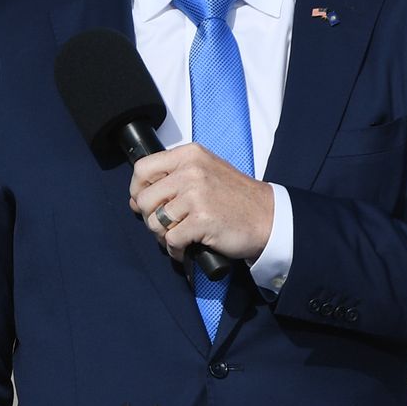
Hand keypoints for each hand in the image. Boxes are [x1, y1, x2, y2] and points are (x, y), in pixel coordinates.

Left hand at [128, 144, 274, 261]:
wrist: (269, 217)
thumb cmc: (237, 198)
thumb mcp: (205, 173)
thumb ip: (173, 179)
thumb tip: (137, 199)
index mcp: (189, 155)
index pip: (142, 168)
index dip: (138, 189)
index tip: (145, 202)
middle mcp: (191, 171)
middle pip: (144, 198)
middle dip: (150, 217)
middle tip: (166, 225)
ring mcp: (196, 195)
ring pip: (154, 220)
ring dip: (162, 235)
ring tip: (178, 237)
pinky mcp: (202, 220)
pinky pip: (171, 240)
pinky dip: (175, 250)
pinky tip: (185, 248)